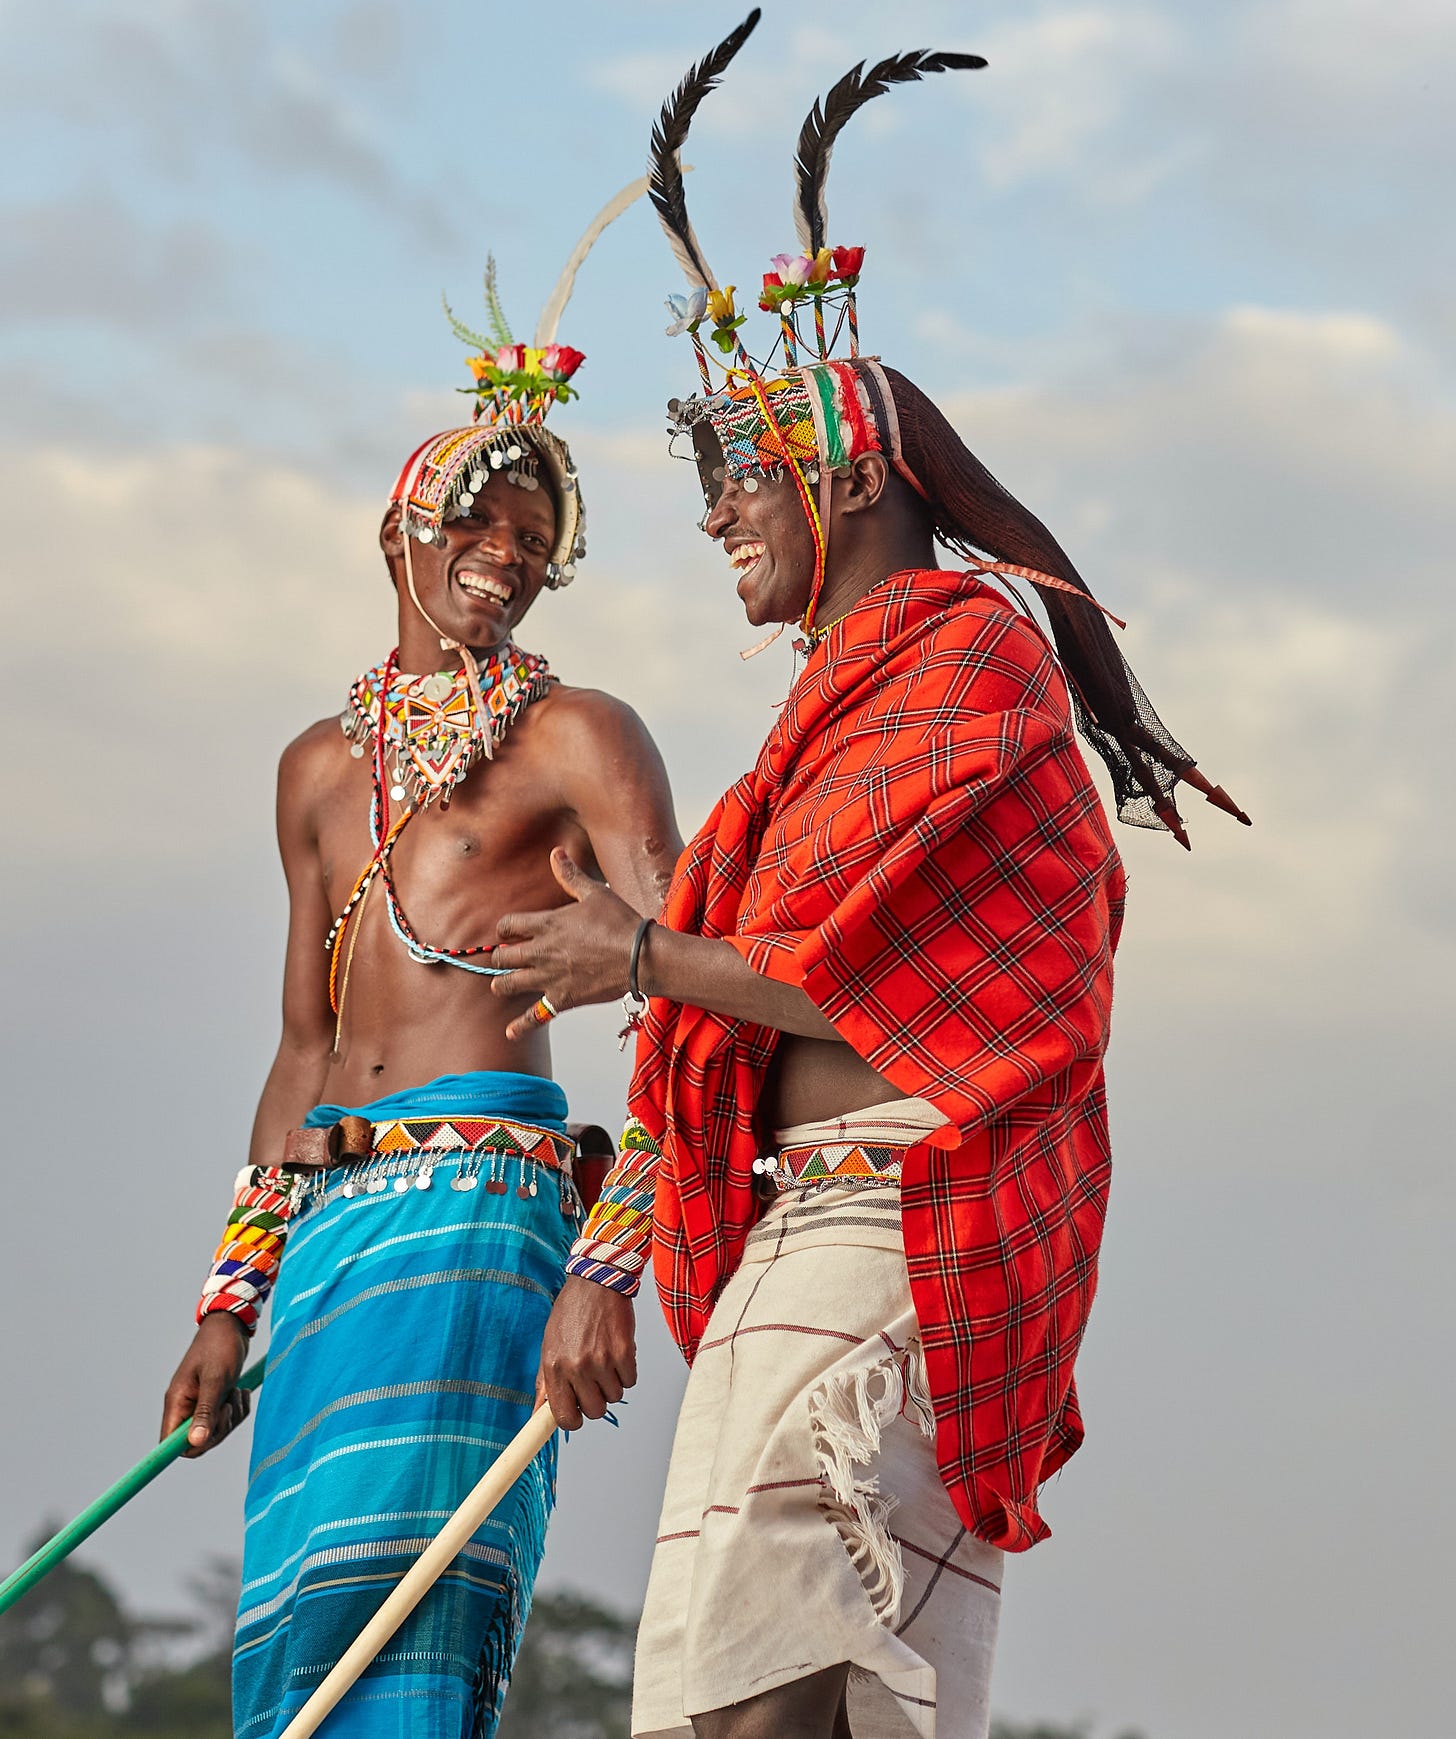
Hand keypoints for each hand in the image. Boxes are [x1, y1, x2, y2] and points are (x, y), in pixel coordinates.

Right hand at [161, 1314, 250, 1456]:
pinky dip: (238, 1410)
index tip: (209, 1438)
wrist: (232, 1325)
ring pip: (214, 1431)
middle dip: (219, 1429)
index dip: (187, 1447)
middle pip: (197, 1441)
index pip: (170, 1443)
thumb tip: (195, 1443)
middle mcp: (184, 1406)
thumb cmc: (221, 1347)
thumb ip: (205, 1411)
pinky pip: (226, 1419)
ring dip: (232, 1418)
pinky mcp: (214, 1399)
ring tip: (237, 1393)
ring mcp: (199, 1403)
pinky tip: (241, 1392)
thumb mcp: (216, 1380)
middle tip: (229, 1406)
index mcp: (177, 1402)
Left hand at [493, 849, 642, 1041]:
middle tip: (507, 958)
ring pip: (506, 984)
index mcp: (546, 924)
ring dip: (502, 983)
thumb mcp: (594, 893)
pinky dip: (521, 1026)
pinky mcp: (561, 999)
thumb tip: (556, 853)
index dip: (504, 929)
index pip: (506, 926)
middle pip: (501, 957)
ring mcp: (548, 978)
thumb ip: (570, 876)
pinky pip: (534, 1017)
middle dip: (500, 957)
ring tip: (505, 983)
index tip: (510, 932)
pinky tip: (511, 1032)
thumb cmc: (621, 923)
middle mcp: (540, 952)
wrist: (641, 957)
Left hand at [535, 1275, 637, 1430]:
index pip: (563, 1417)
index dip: (572, 1420)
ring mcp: (601, 1360)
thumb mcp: (549, 1344)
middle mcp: (576, 1367)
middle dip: (596, 1399)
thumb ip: (545, 1381)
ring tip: (605, 1359)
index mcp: (554, 1366)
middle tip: (593, 1379)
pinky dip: (627, 1371)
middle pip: (594, 1411)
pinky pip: (630, 1381)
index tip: (576, 1414)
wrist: (597, 1281)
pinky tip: (617, 1352)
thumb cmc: (571, 1312)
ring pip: (615, 1396)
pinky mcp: (624, 1352)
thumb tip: (537, 1413)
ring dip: (612, 1383)